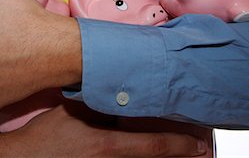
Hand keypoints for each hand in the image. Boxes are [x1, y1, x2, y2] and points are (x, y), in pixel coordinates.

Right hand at [0, 101, 206, 157]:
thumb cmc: (46, 137)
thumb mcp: (73, 113)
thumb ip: (99, 105)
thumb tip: (120, 95)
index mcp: (109, 145)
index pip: (154, 145)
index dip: (180, 146)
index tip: (200, 146)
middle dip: (180, 157)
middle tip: (202, 153)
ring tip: (185, 156)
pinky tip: (148, 156)